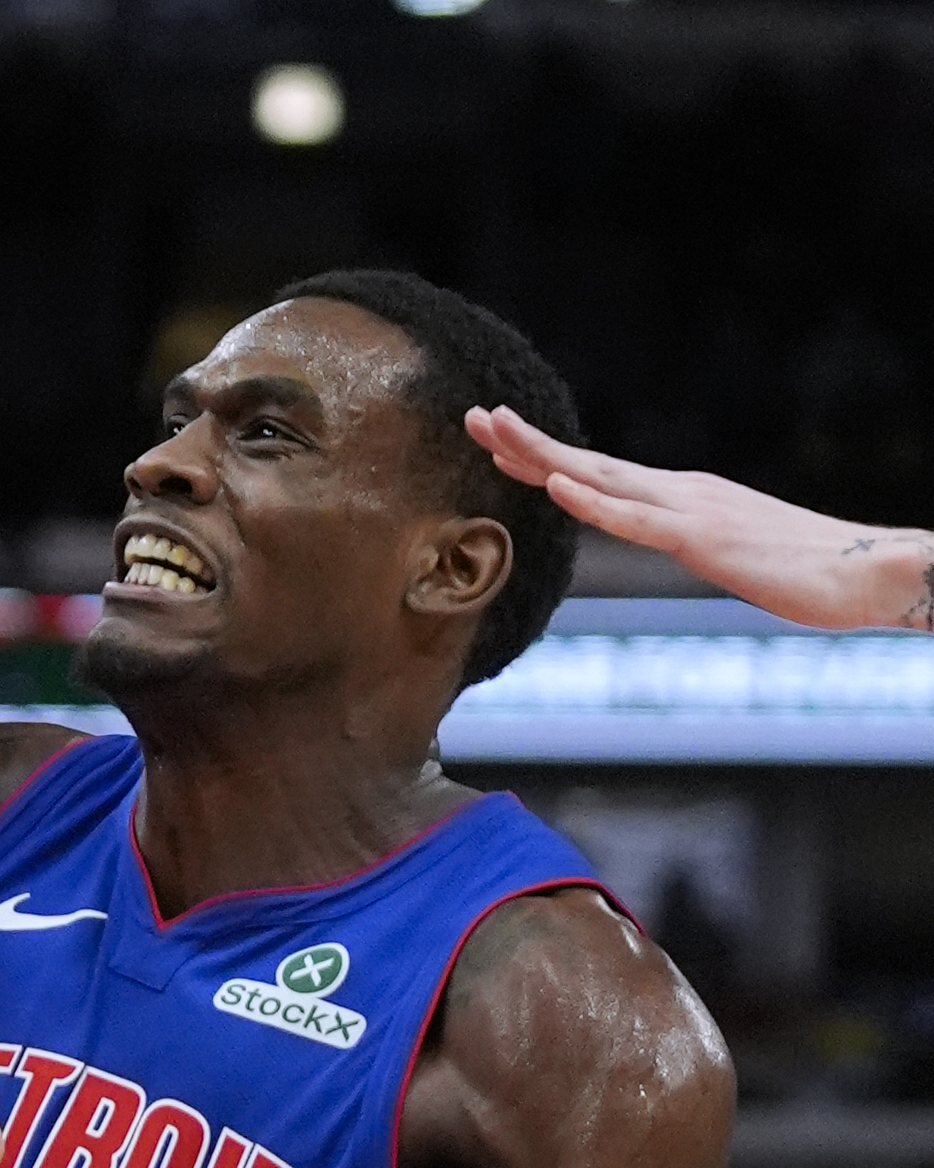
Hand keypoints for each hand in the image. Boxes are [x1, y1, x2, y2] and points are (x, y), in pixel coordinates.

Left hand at [466, 405, 933, 630]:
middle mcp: (680, 493)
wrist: (872, 573)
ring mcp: (691, 512)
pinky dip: (595, 503)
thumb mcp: (731, 552)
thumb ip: (697, 542)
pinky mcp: (706, 539)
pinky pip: (638, 520)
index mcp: (683, 497)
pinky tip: (558, 487)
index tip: (497, 438)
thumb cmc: (807, 569)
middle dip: (526, 442)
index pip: (599, 473)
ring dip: (544, 456)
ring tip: (495, 431)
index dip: (544, 455)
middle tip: (474, 416)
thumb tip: (678, 543)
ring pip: (600, 479)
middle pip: (587, 464)